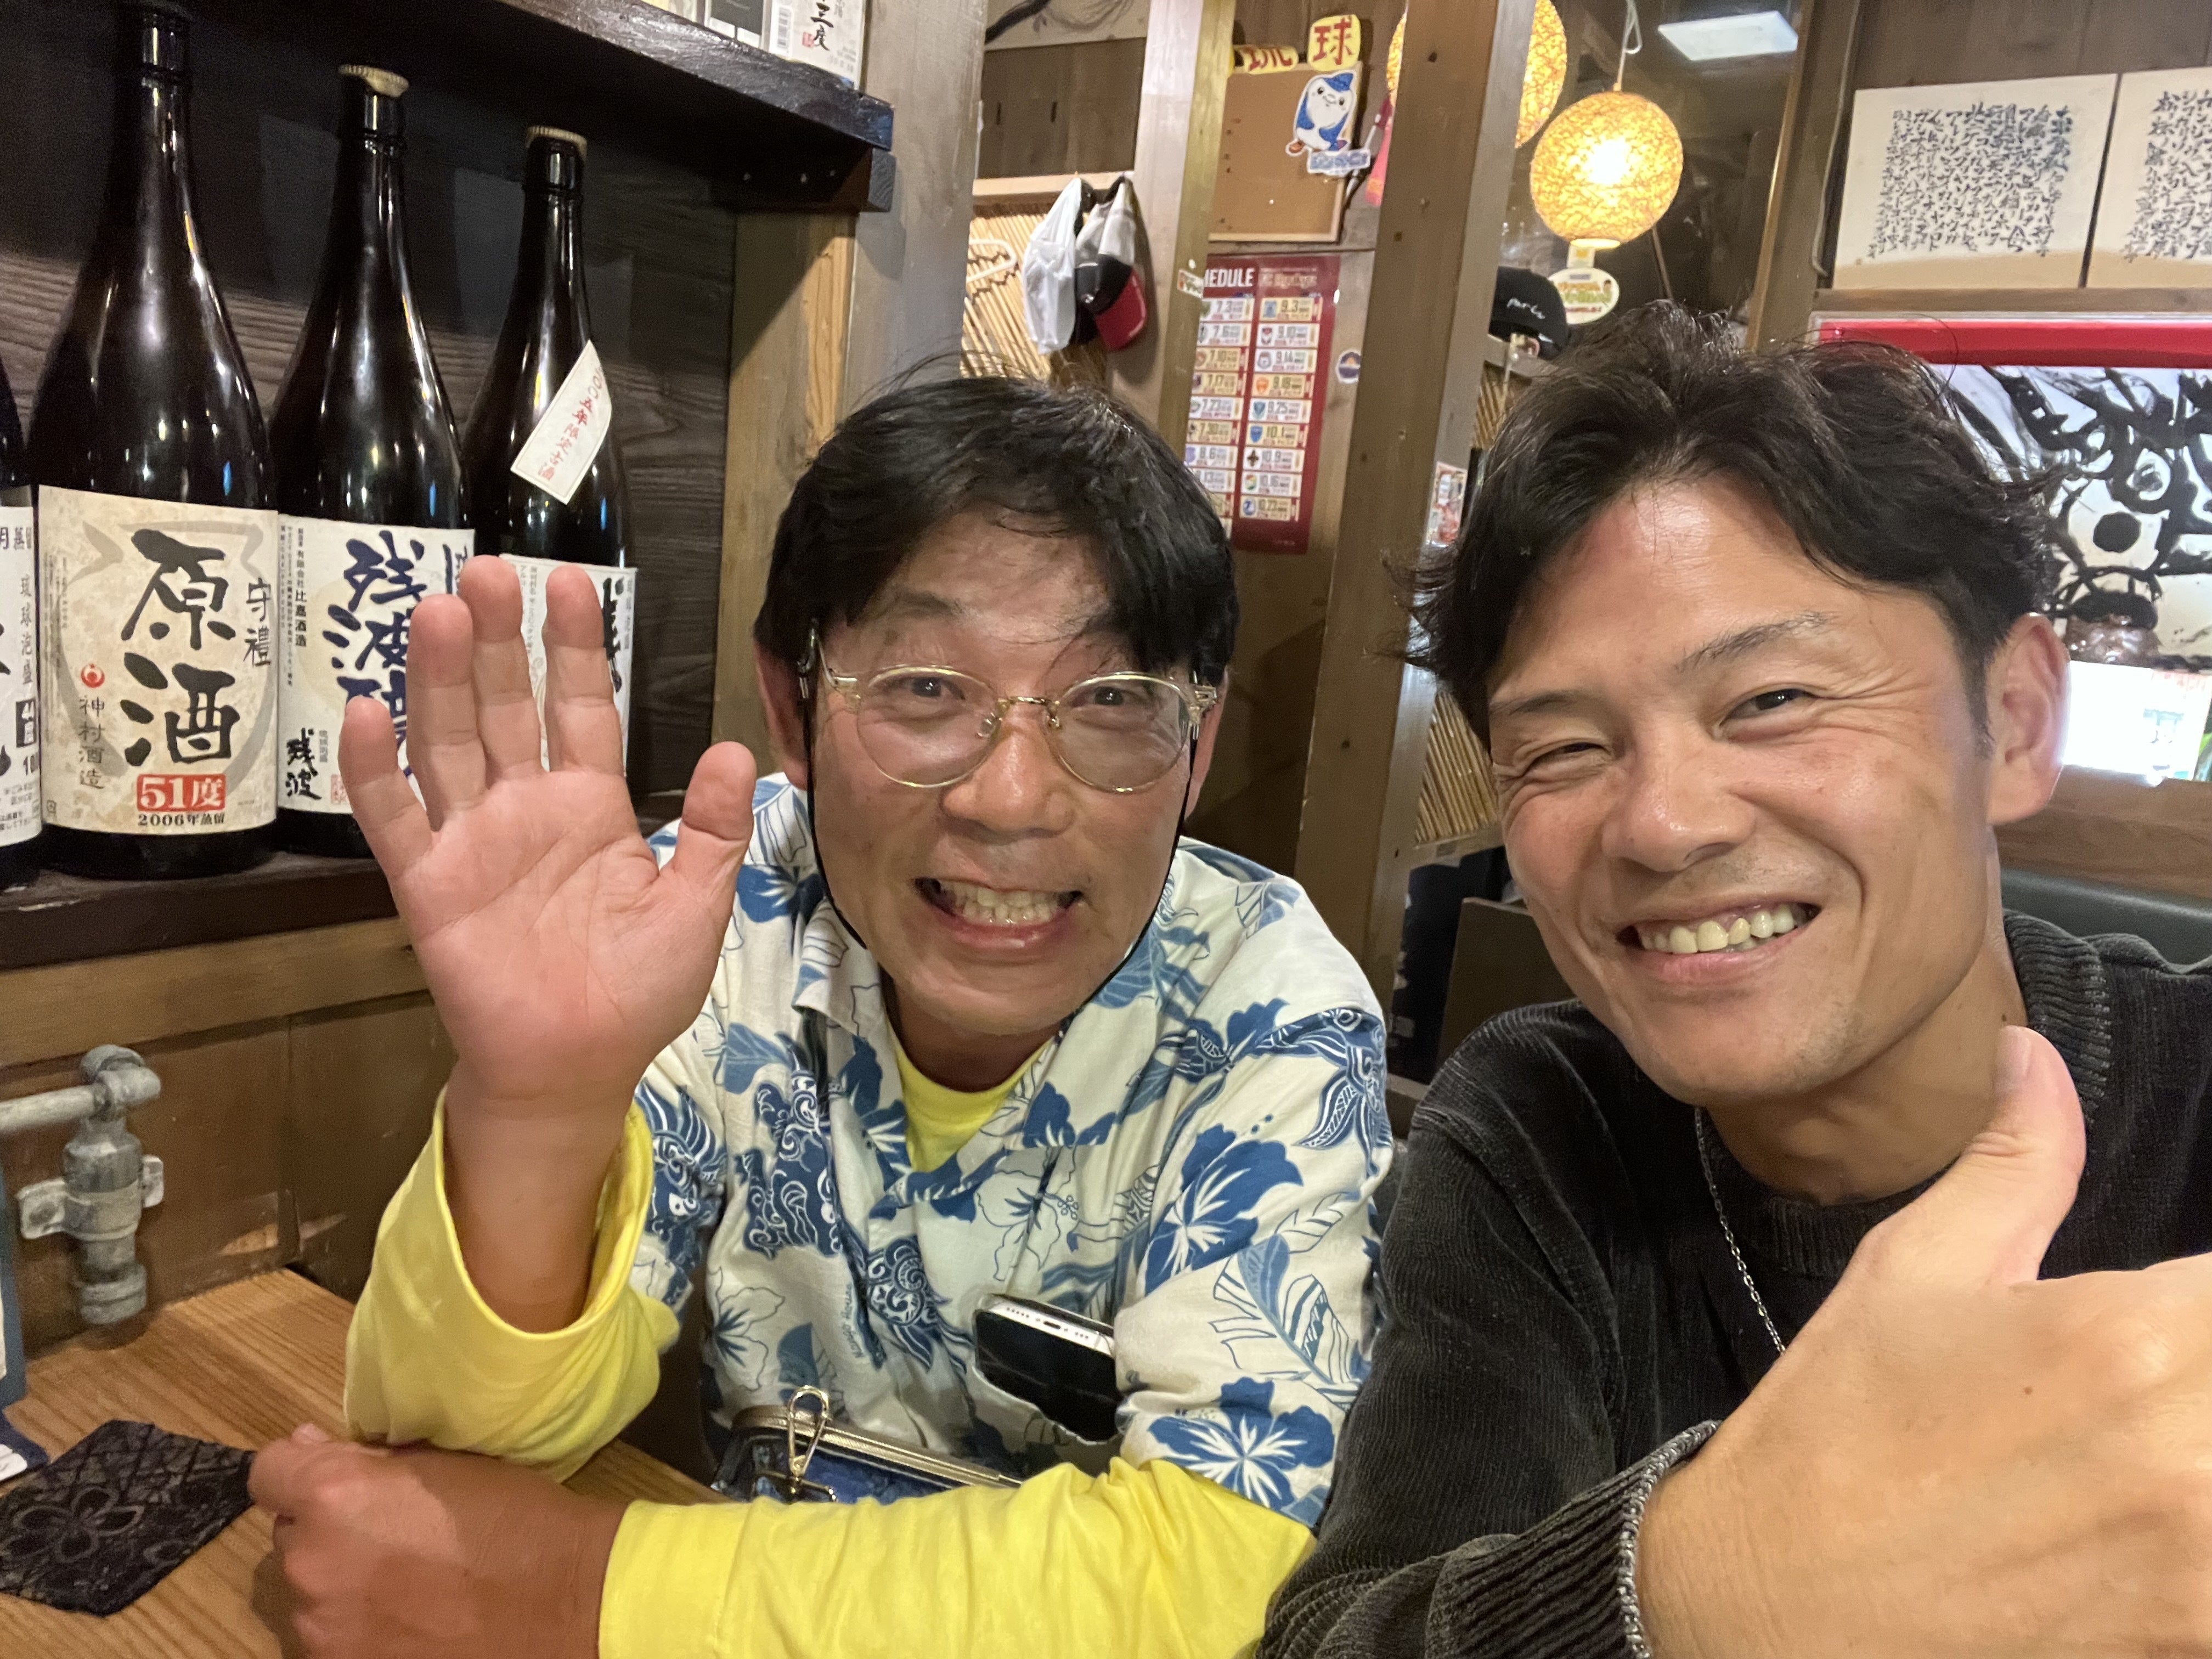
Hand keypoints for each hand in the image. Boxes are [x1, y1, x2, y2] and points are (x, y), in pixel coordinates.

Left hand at [251, 1424, 622, 1658]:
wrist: (567, 1604)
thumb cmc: (516, 1522)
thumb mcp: (445, 1465)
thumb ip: (370, 1460)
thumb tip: (312, 1450)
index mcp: (335, 1494)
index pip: (269, 1471)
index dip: (301, 1470)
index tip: (334, 1477)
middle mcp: (311, 1561)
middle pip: (290, 1535)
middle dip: (327, 1530)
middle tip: (390, 1533)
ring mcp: (321, 1627)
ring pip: (306, 1591)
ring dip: (339, 1581)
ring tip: (405, 1583)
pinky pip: (326, 1637)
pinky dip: (355, 1626)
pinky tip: (408, 1619)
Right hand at [341, 556, 754, 1123]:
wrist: (578, 1066)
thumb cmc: (639, 990)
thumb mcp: (698, 904)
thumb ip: (716, 830)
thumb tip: (740, 748)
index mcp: (591, 805)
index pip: (581, 707)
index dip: (575, 649)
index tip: (571, 584)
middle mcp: (525, 807)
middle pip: (506, 706)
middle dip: (498, 642)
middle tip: (491, 571)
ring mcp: (471, 840)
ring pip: (448, 742)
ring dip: (438, 680)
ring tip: (437, 612)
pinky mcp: (426, 883)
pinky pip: (394, 818)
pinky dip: (375, 769)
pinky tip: (363, 711)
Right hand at [1640, 1027, 2211, 1656]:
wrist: (1773, 1611)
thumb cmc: (1836, 1434)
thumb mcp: (1911, 1273)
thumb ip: (2015, 1161)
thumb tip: (2035, 1058)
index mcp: (2130, 1339)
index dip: (2209, 1291)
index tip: (2180, 1307)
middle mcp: (2191, 1452)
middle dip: (2205, 1348)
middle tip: (2159, 1359)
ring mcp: (2205, 1568)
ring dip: (2207, 1435)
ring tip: (2155, 1434)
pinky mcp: (2194, 1640)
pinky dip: (2203, 1536)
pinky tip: (2156, 1509)